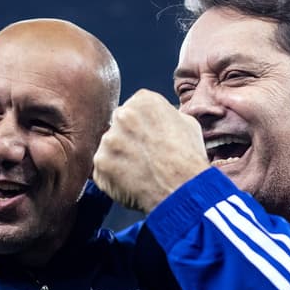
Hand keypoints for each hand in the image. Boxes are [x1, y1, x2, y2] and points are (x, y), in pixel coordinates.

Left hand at [93, 89, 207, 212]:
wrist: (182, 189)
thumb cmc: (188, 159)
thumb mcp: (187, 124)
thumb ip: (165, 115)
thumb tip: (159, 120)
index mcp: (143, 100)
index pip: (133, 108)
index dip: (142, 126)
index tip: (148, 138)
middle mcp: (122, 115)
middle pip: (118, 125)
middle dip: (127, 139)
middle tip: (143, 156)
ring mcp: (108, 141)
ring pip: (109, 148)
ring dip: (119, 159)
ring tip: (140, 172)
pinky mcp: (100, 164)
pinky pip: (103, 170)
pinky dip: (113, 178)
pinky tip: (132, 183)